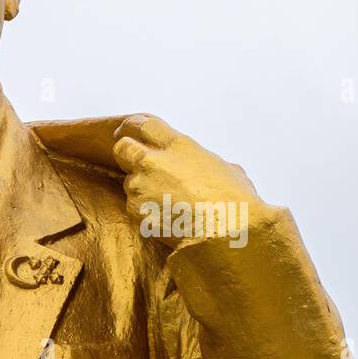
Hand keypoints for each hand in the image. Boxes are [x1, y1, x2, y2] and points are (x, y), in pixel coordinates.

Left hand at [113, 115, 262, 247]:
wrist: (226, 234)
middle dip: (126, 154)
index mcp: (177, 146)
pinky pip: (135, 208)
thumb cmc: (235, 201)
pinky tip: (168, 219)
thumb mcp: (228, 170)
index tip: (130, 132)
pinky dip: (147, 213)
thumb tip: (213, 169)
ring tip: (168, 203)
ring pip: (129, 182)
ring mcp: (141, 187)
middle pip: (122, 148)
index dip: (134, 127)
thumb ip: (208, 163)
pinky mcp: (137, 212)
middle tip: (135, 164)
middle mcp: (153, 162)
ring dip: (141, 190)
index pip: (142, 124)